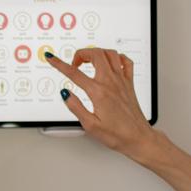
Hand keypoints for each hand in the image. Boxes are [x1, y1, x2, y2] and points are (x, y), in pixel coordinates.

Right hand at [44, 47, 158, 161]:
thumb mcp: (89, 125)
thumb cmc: (116, 134)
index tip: (52, 59)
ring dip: (97, 52)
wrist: (138, 137)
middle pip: (95, 54)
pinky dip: (117, 58)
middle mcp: (111, 83)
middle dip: (81, 53)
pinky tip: (111, 63)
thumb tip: (65, 94)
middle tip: (74, 63)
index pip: (74, 74)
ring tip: (89, 61)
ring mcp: (122, 81)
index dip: (60, 64)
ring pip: (110, 54)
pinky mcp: (129, 83)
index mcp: (98, 93)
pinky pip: (126, 62)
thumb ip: (75, 107)